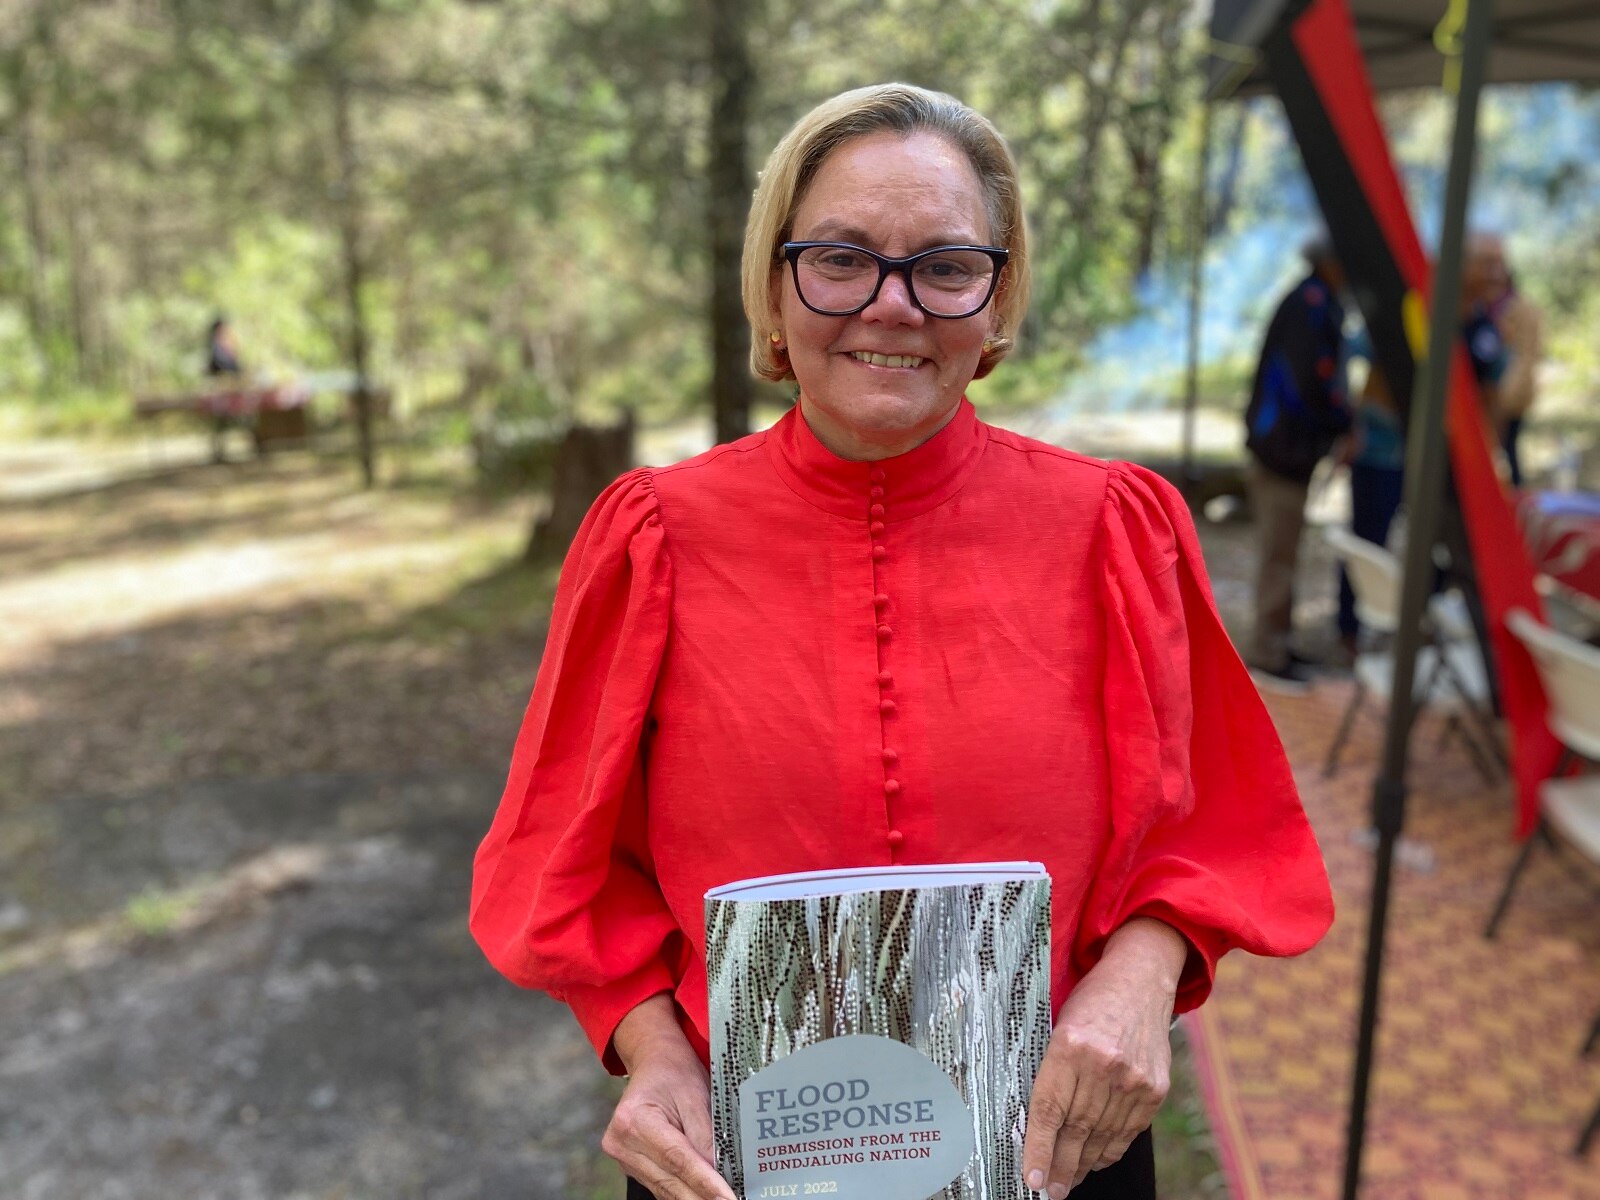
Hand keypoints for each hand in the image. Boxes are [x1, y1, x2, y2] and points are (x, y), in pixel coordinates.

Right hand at [605, 996, 735, 1199]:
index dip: (705, 1182)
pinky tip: (705, 1194)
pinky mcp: (631, 1166)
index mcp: (634, 1120)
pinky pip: (662, 1186)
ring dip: (695, 1197)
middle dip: (703, 1195)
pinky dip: (684, 1192)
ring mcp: (623, 1158)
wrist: (653, 1064)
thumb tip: (722, 1173)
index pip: (677, 1158)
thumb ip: (706, 1136)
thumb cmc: (675, 1074)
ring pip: (665, 1189)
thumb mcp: (695, 1096)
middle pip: (670, 1181)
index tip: (728, 1198)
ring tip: (723, 1198)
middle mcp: (621, 1143)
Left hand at [1021, 919, 1185, 1196]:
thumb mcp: (1059, 1024)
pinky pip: (1128, 1132)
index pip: (1048, 1109)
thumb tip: (1035, 1121)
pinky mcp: (1154, 1089)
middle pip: (1076, 1130)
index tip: (1031, 1178)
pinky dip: (1110, 1150)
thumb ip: (1052, 1069)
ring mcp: (1133, 1080)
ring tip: (1068, 1181)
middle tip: (1048, 1190)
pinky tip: (1096, 1160)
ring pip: (1102, 1137)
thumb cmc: (1091, 1001)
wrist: (1141, 980)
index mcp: (1070, 1045)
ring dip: (1083, 1164)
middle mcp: (1103, 1065)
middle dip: (1060, 1166)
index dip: (1038, 1148)